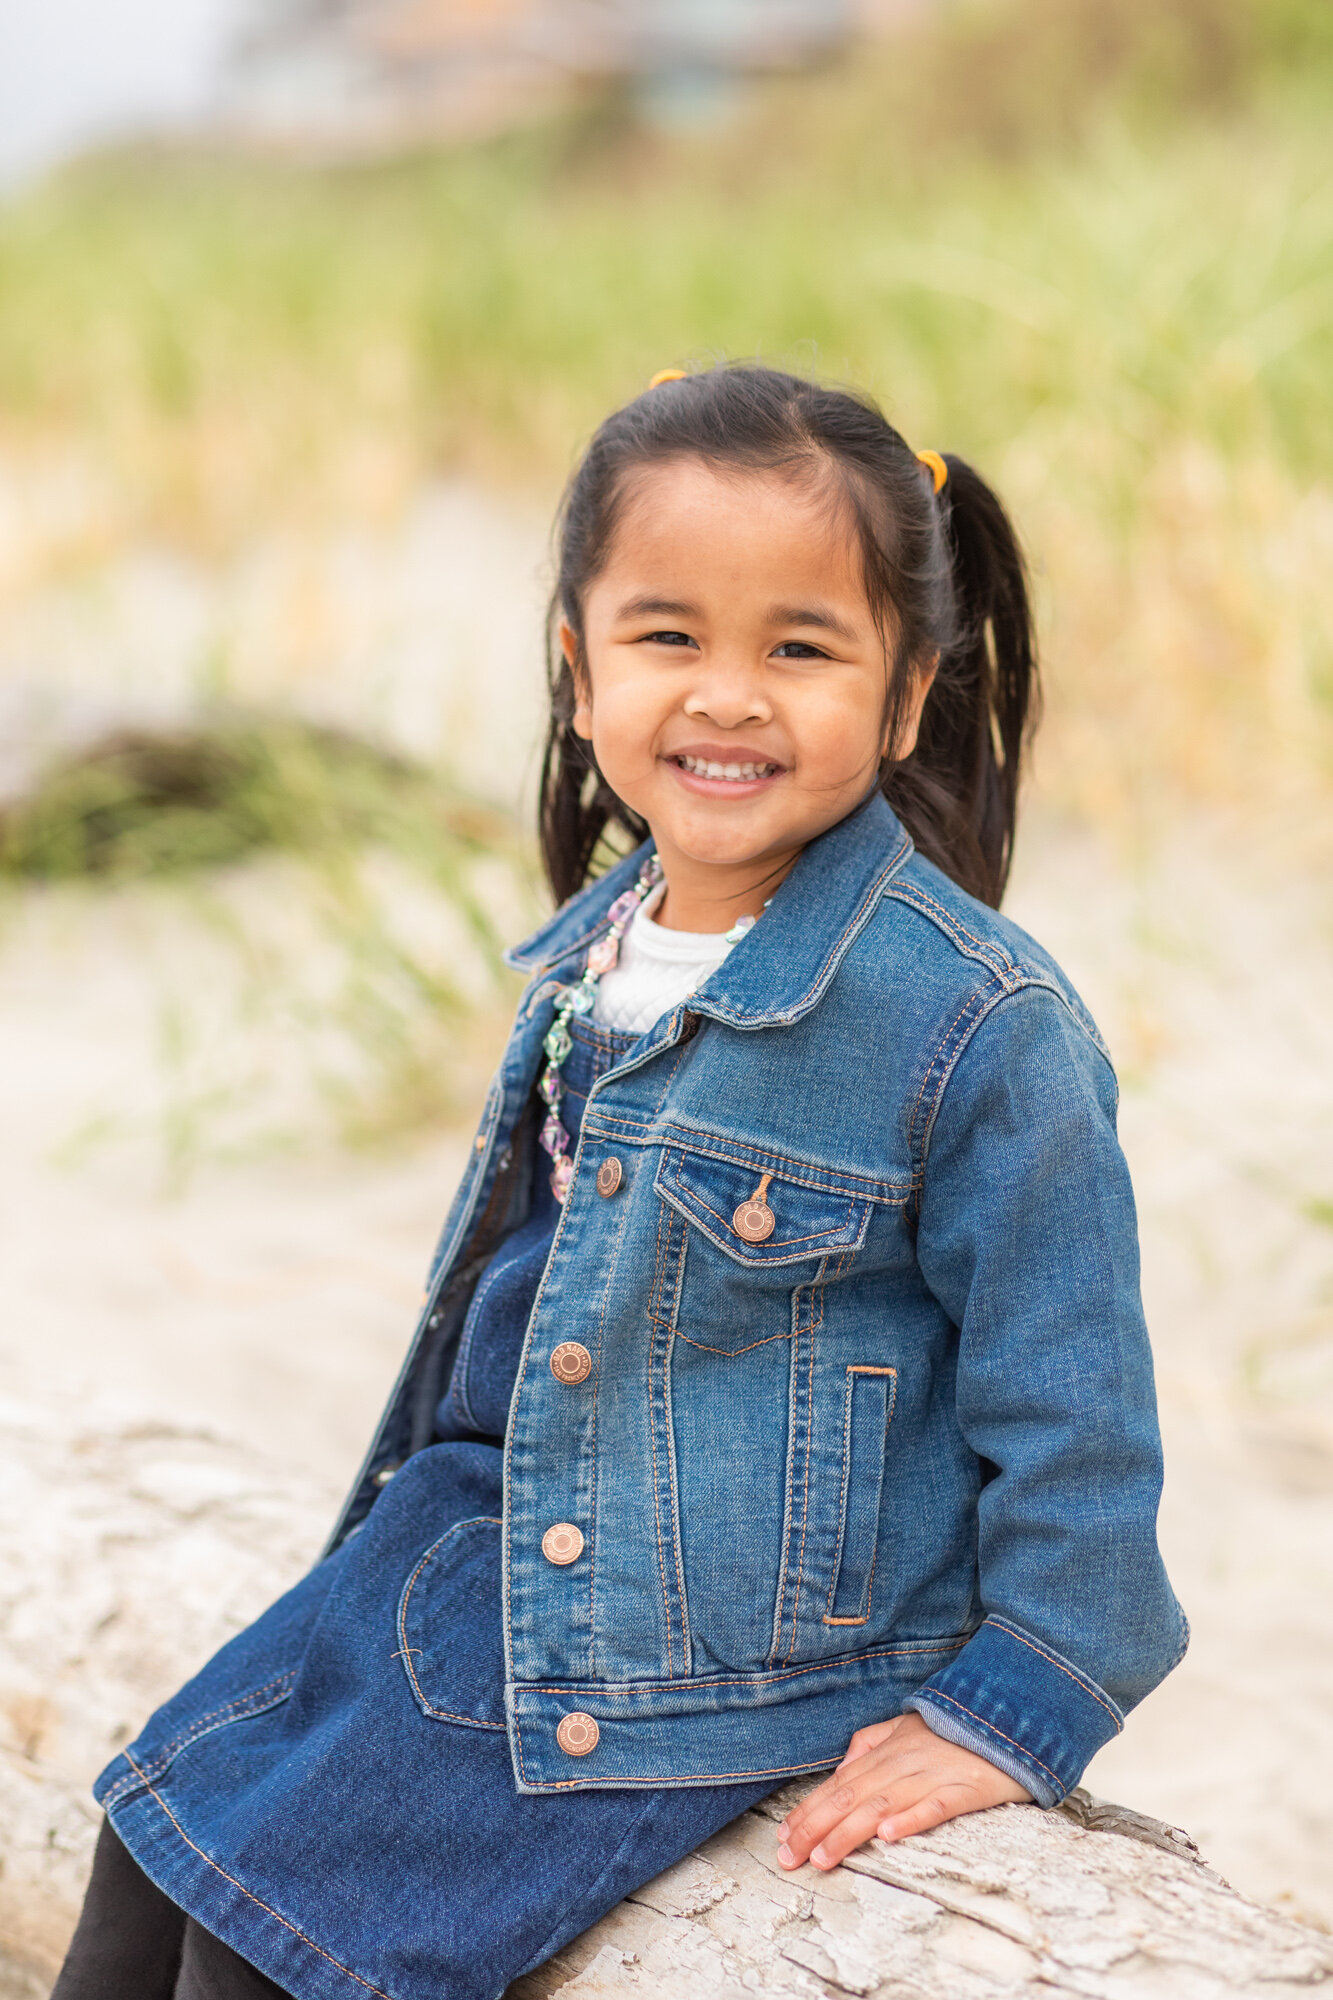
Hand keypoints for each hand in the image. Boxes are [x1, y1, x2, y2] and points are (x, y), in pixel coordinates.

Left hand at [776, 1711, 1030, 1870]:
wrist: (1015, 1712)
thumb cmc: (958, 1728)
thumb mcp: (908, 1727)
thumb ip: (874, 1741)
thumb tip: (844, 1764)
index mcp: (888, 1750)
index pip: (840, 1784)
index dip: (810, 1810)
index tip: (784, 1838)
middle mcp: (904, 1761)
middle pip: (852, 1796)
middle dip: (816, 1827)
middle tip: (789, 1858)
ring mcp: (935, 1773)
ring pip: (883, 1804)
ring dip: (849, 1831)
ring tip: (823, 1857)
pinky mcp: (969, 1787)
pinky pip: (936, 1804)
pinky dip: (911, 1818)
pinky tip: (888, 1835)